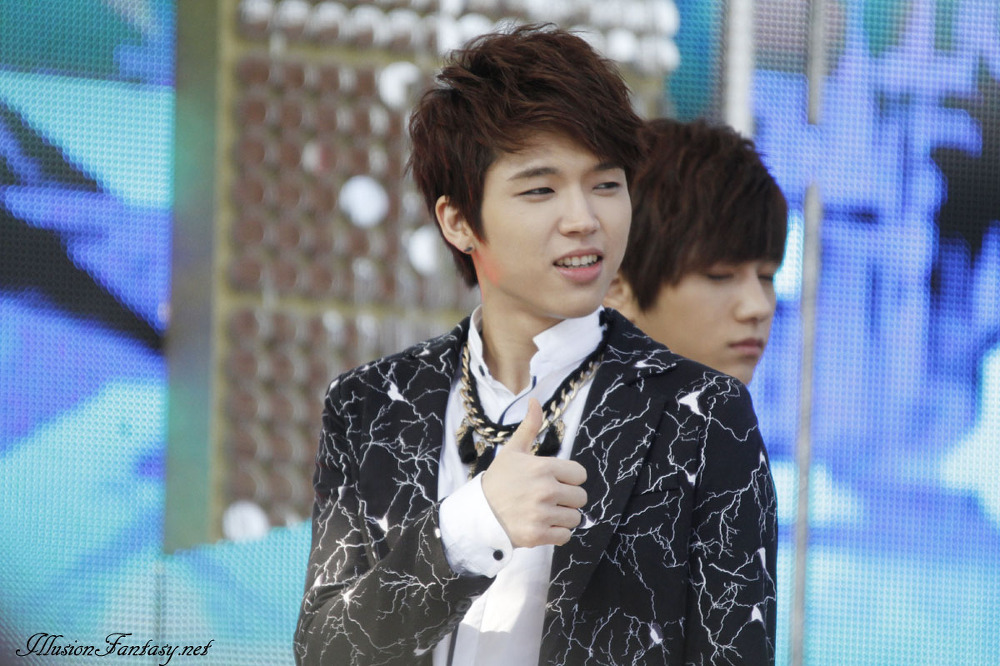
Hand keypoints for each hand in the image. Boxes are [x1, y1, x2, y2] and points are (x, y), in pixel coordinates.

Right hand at [480, 398, 587, 547]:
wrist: (478, 513)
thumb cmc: (499, 480)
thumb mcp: (513, 450)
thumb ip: (529, 426)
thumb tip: (535, 400)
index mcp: (543, 468)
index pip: (580, 475)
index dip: (569, 478)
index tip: (554, 481)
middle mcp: (546, 490)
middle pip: (580, 498)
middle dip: (567, 499)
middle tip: (548, 498)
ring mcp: (542, 514)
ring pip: (575, 518)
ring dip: (563, 517)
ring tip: (544, 512)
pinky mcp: (538, 535)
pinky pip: (565, 536)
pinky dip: (556, 534)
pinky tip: (542, 525)